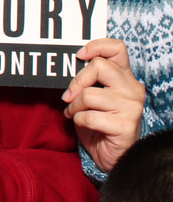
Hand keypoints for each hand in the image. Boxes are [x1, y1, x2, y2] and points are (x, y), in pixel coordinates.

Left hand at [62, 38, 144, 172]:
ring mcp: (132, 107)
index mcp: (125, 77)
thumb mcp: (93, 96)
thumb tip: (70, 66)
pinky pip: (90, 116)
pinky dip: (79, 121)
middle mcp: (132, 89)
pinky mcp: (126, 126)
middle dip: (76, 82)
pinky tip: (82, 124)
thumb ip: (89, 79)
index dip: (96, 46)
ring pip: (89, 94)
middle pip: (99, 67)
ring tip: (75, 112)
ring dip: (74, 106)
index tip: (79, 55)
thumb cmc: (100, 123)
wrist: (113, 155)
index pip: (117, 48)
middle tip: (69, 96)